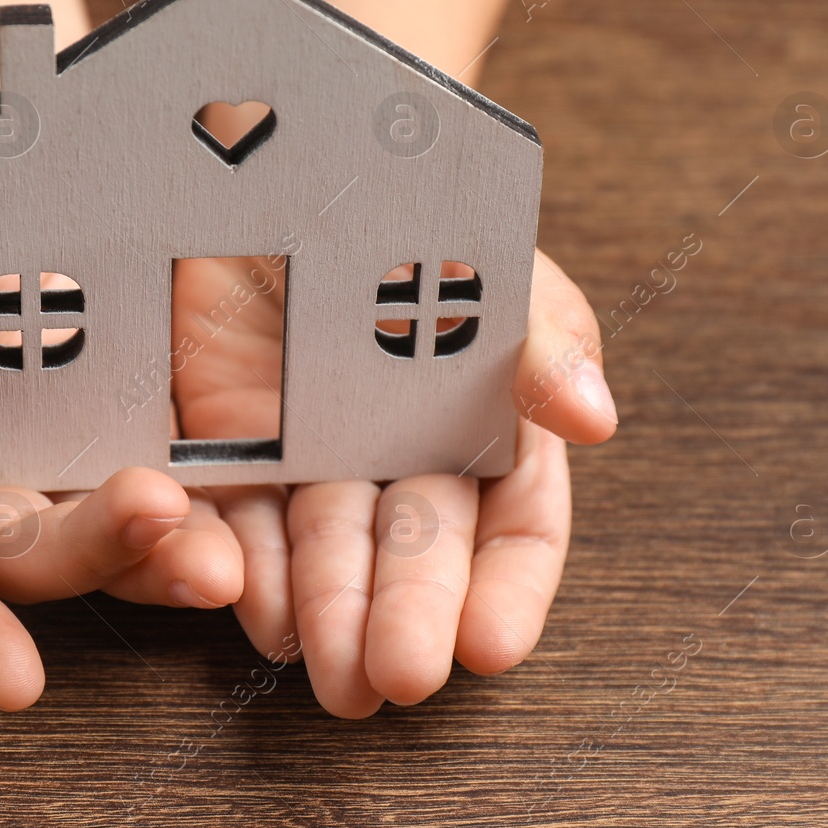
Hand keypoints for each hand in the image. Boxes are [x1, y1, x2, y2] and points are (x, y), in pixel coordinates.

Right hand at [0, 145, 242, 709]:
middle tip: (162, 514)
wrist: (2, 176)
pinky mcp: (149, 445)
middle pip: (32, 554)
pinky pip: (185, 497)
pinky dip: (221, 514)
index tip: (14, 681)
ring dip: (172, 557)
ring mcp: (73, 474)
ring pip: (118, 545)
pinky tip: (263, 524)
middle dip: (98, 549)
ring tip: (227, 557)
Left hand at [173, 248, 614, 717]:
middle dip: (410, 619)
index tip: (490, 644)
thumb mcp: (488, 255)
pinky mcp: (229, 442)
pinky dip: (247, 562)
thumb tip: (597, 417)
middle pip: (414, 552)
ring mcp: (313, 454)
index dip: (506, 589)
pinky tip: (258, 609)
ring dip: (330, 616)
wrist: (282, 150)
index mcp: (483, 421)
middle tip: (401, 677)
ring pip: (326, 551)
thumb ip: (539, 337)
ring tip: (333, 673)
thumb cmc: (411, 210)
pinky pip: (239, 513)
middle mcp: (400, 454)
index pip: (511, 525)